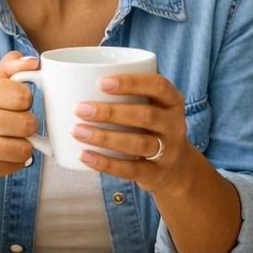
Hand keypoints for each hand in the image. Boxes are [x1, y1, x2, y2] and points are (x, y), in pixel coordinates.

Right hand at [0, 51, 38, 183]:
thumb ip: (11, 65)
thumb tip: (33, 62)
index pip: (23, 96)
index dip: (26, 100)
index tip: (16, 102)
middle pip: (28, 124)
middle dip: (28, 124)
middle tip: (15, 123)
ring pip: (25, 148)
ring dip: (24, 144)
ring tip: (10, 138)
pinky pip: (17, 165)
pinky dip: (15, 160)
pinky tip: (1, 153)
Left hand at [70, 73, 194, 193]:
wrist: (176, 166)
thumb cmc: (151, 127)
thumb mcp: (152, 106)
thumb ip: (129, 94)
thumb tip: (80, 79)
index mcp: (173, 101)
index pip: (158, 86)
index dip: (131, 83)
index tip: (100, 83)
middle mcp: (175, 125)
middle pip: (146, 116)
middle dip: (110, 112)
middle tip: (79, 109)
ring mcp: (169, 151)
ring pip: (137, 144)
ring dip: (104, 137)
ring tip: (77, 131)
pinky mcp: (157, 174)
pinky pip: (131, 170)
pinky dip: (105, 163)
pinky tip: (84, 155)